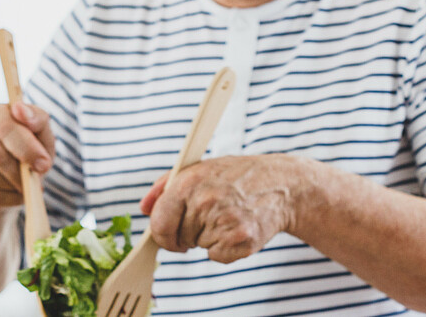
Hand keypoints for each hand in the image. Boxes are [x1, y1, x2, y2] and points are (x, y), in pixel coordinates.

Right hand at [0, 103, 55, 208]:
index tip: (44, 164)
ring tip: (27, 186)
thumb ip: (36, 119)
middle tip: (37, 180)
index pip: (4, 127)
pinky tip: (16, 194)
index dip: (26, 148)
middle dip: (21, 172)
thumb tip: (21, 110)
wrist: (9, 171)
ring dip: (13, 186)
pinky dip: (6, 198)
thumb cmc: (28, 146)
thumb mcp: (40, 132)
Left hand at [140, 154, 317, 262]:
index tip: (170, 235)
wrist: (282, 185)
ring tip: (229, 216)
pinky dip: (226, 248)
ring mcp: (224, 222)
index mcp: (189, 182)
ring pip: (198, 247)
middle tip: (210, 217)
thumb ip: (166, 186)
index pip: (159, 223)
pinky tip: (239, 228)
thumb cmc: (237, 176)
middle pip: (178, 238)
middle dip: (189, 233)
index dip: (162, 234)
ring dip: (210, 238)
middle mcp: (205, 202)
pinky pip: (217, 256)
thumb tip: (143, 208)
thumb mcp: (201, 168)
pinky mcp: (241, 240)